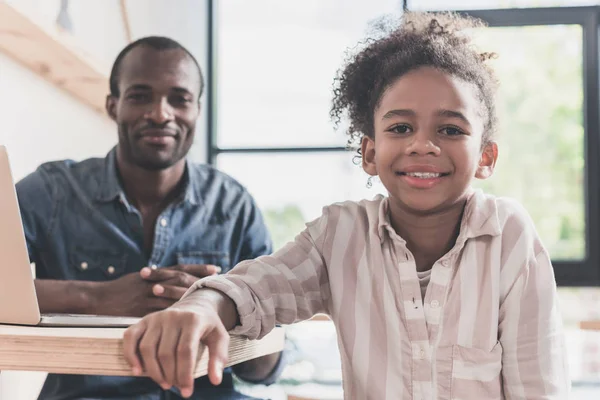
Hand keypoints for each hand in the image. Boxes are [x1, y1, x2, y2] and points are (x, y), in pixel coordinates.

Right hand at [94, 265, 218, 316]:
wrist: (95, 298)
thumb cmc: (118, 290)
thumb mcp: (137, 278)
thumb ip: (156, 278)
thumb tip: (174, 280)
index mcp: (153, 274)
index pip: (179, 269)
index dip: (198, 268)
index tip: (215, 268)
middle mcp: (152, 282)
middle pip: (180, 280)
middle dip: (199, 280)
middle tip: (217, 281)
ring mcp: (145, 297)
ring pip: (172, 296)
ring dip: (190, 297)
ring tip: (206, 301)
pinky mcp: (139, 311)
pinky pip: (159, 313)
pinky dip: (172, 316)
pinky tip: (185, 319)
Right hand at [122, 302, 229, 397]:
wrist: (194, 305)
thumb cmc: (207, 325)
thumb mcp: (220, 337)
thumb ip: (219, 357)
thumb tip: (216, 381)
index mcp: (193, 320)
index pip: (185, 351)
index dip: (185, 374)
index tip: (187, 392)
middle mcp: (172, 316)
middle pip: (166, 353)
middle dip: (170, 375)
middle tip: (176, 387)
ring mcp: (156, 317)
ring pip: (147, 348)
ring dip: (153, 371)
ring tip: (164, 383)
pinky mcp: (143, 320)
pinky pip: (130, 337)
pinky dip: (130, 355)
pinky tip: (137, 371)